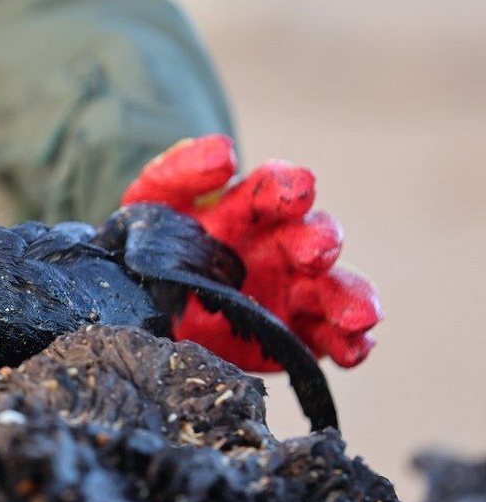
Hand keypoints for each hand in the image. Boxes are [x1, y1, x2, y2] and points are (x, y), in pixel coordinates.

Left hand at [122, 134, 381, 370]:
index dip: (288, 186)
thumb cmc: (156, 236)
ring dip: (349, 298)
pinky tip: (354, 348)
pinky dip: (348, 345)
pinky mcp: (293, 336)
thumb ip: (183, 170)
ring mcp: (292, 293)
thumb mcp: (157, 197)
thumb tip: (225, 153)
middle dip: (320, 241)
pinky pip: (328, 341)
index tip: (296, 188)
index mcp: (253, 207)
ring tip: (359, 314)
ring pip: (334, 291)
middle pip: (315, 237)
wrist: (142, 297)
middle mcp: (282, 247)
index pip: (278, 188)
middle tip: (316, 249)